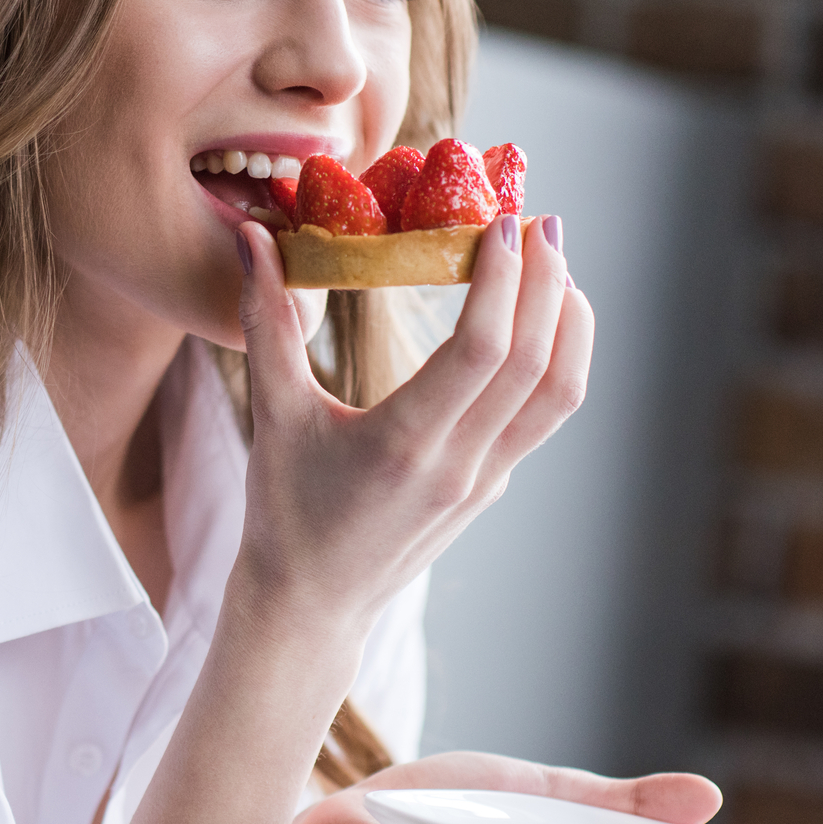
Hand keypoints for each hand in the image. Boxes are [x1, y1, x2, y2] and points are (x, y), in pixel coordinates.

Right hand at [232, 214, 591, 618]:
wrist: (311, 602)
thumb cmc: (283, 509)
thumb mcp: (271, 414)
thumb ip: (266, 321)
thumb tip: (253, 238)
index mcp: (402, 444)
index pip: (479, 351)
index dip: (501, 281)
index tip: (502, 223)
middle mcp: (457, 465)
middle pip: (534, 363)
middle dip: (546, 282)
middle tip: (540, 221)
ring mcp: (483, 480)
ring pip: (558, 393)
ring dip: (569, 323)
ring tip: (556, 267)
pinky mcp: (491, 487)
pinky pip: (544, 415)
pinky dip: (556, 359)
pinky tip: (540, 321)